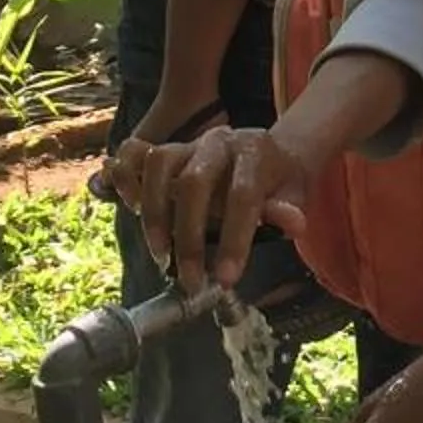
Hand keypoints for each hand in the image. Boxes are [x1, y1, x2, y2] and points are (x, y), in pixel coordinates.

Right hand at [103, 122, 314, 292]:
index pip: (243, 195)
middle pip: (195, 182)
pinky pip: (137, 154)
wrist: (267, 153)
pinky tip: (132, 208)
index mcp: (255, 151)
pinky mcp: (167, 151)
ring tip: (161, 255)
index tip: (226, 279)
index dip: (234, 239)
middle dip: (189, 236)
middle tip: (190, 280)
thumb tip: (293, 223)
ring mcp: (189, 142)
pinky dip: (128, 178)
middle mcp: (219, 142)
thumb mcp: (294, 194)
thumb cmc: (279, 182)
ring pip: (161, 165)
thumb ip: (289, 209)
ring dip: (155, 213)